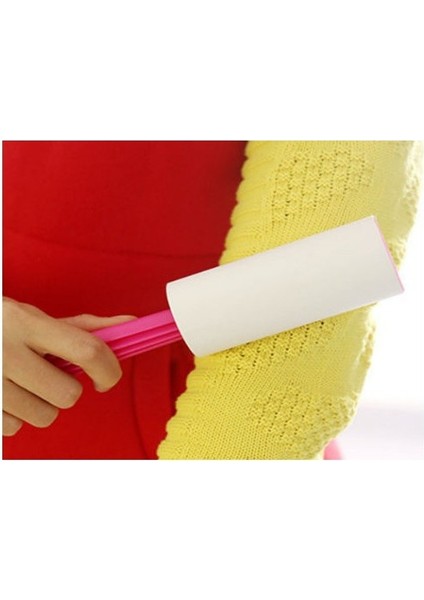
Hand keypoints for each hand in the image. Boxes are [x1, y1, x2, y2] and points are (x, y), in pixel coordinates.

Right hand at [2, 297, 136, 435]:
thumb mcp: (34, 317)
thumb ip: (83, 327)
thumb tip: (129, 325)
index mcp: (25, 323)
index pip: (87, 351)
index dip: (107, 369)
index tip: (105, 376)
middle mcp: (5, 351)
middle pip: (67, 395)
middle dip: (66, 388)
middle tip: (48, 373)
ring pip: (44, 416)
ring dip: (41, 403)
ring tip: (22, 382)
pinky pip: (14, 428)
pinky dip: (15, 415)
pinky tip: (4, 393)